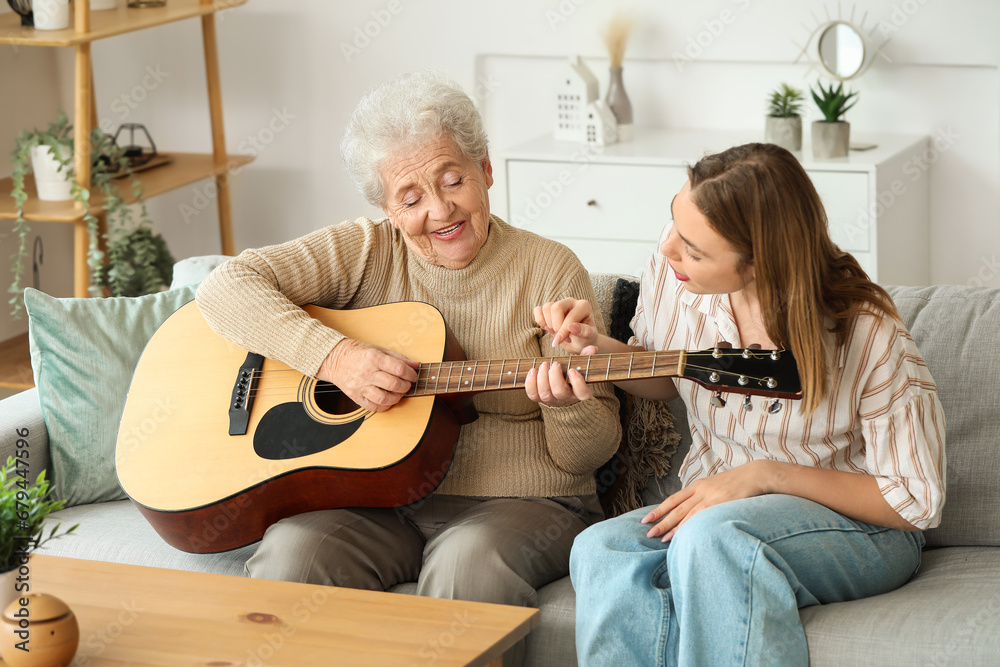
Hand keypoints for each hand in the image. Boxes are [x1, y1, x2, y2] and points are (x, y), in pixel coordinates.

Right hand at [317, 338, 419, 412]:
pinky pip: (373, 407)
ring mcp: (360, 386)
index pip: (398, 368)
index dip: (410, 374)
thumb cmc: (358, 353)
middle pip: (393, 384)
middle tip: (407, 384)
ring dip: (396, 397)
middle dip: (406, 386)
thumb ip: (398, 358)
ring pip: (384, 398)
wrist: (334, 359)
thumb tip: (416, 365)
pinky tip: (388, 400)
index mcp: (374, 358)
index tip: (413, 375)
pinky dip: (384, 406)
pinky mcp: (355, 396)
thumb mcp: (379, 349)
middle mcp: (367, 373)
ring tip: (398, 393)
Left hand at [524, 361, 592, 407]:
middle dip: (555, 376)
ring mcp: (552, 401)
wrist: (562, 391)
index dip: (577, 382)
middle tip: (555, 364)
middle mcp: (566, 399)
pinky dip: (530, 383)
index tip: (572, 370)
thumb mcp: (581, 367)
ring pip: (545, 394)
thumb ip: (586, 358)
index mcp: (581, 392)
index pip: (582, 392)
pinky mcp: (540, 399)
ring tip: (544, 365)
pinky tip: (533, 371)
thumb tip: (592, 348)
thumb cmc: (572, 376)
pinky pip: (533, 395)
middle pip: (560, 392)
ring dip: (542, 378)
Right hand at [534, 298, 598, 353]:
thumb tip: (571, 327)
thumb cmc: (586, 339)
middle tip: (561, 338)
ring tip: (556, 333)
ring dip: (548, 324)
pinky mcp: (549, 308)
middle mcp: (571, 301)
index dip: (563, 330)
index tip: (559, 342)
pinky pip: (538, 309)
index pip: (570, 316)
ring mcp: (559, 303)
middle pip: (556, 307)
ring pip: (546, 308)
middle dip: (555, 326)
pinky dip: (539, 320)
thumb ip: (584, 332)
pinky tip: (548, 328)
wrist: (580, 341)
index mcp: (583, 306)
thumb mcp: (589, 337)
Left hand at [641, 461, 772, 540]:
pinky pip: (703, 517)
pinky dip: (692, 526)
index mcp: (698, 485)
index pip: (674, 499)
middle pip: (676, 508)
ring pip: (687, 514)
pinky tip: (684, 535)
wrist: (756, 474)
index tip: (646, 519)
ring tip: (662, 539)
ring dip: (674, 528)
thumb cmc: (738, 483)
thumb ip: (704, 496)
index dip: (659, 509)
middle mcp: (701, 490)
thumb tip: (693, 511)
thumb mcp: (716, 486)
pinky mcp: (722, 503)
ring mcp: (711, 497)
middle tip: (648, 532)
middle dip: (661, 521)